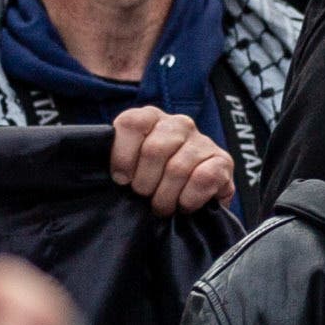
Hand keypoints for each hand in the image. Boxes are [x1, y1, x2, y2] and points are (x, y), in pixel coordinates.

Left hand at [106, 108, 236, 213]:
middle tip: (145, 197)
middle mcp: (179, 124)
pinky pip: (204, 178)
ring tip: (162, 206)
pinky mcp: (224, 161)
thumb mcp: (127, 169)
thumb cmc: (151, 184)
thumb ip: (112, 163)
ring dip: (166, 196)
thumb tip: (101, 178)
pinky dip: (189, 198)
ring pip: (178, 167)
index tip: (121, 180)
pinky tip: (184, 205)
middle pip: (155, 149)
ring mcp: (203, 141)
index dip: (123, 156)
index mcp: (150, 118)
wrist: (188, 203)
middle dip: (145, 183)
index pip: (132, 123)